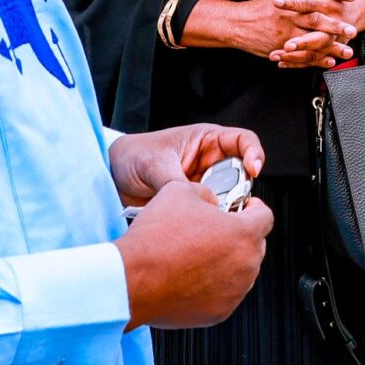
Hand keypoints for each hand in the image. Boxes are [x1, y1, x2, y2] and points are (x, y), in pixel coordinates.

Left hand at [108, 124, 265, 205]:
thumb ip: (176, 181)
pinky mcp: (196, 203)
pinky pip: (213, 211)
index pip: (243, 141)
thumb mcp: (155, 164)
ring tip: (212, 214)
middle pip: (241, 173)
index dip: (254, 154)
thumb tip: (193, 200)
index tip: (254, 170)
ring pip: (230, 196)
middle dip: (240, 188)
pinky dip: (212, 218)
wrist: (110, 177)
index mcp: (205, 140)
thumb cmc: (132, 156)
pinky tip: (202, 223)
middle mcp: (209, 161)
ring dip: (225, 206)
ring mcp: (204, 184)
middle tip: (231, 201)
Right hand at [117, 180, 272, 329]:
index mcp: (244, 234)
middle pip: (253, 245)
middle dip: (237, 235)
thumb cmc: (155, 240)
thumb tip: (212, 202)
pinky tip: (190, 275)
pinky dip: (213, 284)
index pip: (265, 216)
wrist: (131, 280)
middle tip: (212, 230)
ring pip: (240, 271)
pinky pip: (224, 293)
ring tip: (196, 253)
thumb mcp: (182, 191)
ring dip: (226, 261)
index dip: (253, 208)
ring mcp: (234, 292)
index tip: (245, 208)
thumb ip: (208, 194)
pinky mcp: (219, 313)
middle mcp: (245, 265)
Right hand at [185, 0, 356, 63]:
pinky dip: (316, 58)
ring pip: (312, 39)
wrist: (236, 23)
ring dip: (331, 46)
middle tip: (352, 30)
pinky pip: (301, 54)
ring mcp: (285, 32)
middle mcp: (290, 15)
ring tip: (347, 51)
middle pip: (317, 18)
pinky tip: (329, 61)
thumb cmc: (260, 9)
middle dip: (336, 25)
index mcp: (291, 0)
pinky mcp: (281, 46)